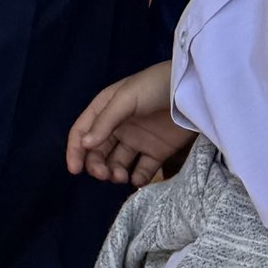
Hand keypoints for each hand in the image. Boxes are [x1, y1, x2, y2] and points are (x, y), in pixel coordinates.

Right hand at [68, 61, 183, 183]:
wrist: (192, 90)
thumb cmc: (154, 87)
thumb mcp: (126, 98)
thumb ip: (105, 122)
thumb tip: (84, 145)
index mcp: (105, 110)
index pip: (82, 131)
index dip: (75, 150)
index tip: (75, 170)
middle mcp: (118, 126)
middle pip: (98, 151)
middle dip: (96, 165)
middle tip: (104, 175)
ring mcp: (138, 140)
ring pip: (118, 163)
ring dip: (114, 173)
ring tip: (121, 177)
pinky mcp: (157, 151)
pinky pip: (143, 170)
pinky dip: (137, 178)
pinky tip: (137, 180)